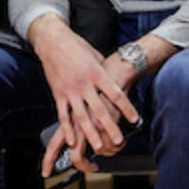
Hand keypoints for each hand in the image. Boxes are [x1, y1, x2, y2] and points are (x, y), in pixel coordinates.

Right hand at [31, 19, 138, 173]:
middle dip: (110, 126)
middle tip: (119, 140)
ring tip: (99, 146)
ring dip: (90, 133)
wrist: (53, 41)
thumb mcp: (97, 56)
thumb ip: (105, 72)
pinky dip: (68, 129)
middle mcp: (83, 83)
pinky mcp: (58, 94)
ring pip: (81, 116)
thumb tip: (115, 83)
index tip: (134, 118)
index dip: (126, 107)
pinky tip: (73, 141)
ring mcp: (70, 90)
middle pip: (99, 109)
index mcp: (96, 73)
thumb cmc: (78, 47)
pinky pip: (63, 115)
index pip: (115, 93)